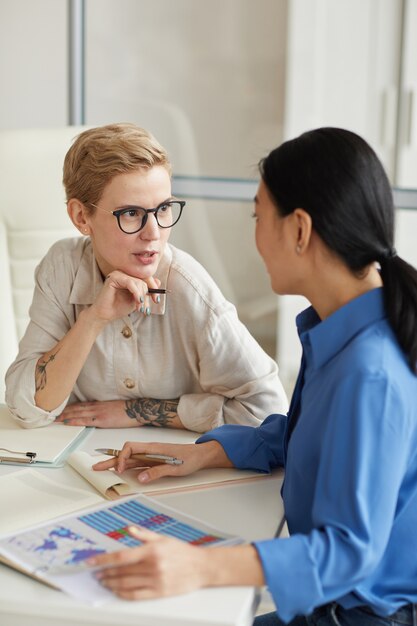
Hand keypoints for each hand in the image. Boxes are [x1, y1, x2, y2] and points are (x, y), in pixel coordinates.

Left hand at [56, 400, 136, 427]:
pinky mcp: (102, 419)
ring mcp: (98, 412)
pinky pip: (85, 420)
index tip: (58, 409)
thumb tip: (93, 413)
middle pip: (75, 408)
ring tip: (54, 419)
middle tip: (50, 415)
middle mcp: (95, 406)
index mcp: (98, 404)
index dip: (67, 407)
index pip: (79, 405)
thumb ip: (101, 409)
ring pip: (77, 413)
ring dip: (64, 415)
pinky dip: (74, 420)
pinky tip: (66, 421)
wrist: (136, 409)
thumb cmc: (126, 410)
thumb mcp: (111, 407)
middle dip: (62, 411)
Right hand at [88, 270, 160, 322]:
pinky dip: (136, 293)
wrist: (106, 315)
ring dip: (142, 296)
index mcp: (129, 276)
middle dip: (147, 295)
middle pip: (143, 279)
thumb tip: (159, 281)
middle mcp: (124, 273)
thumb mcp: (137, 299)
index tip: (157, 300)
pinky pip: (130, 283)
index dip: (153, 288)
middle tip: (146, 308)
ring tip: (140, 308)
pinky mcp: (114, 277)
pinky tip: (137, 301)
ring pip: (138, 282)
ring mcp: (118, 273)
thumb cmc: (119, 307)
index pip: (145, 277)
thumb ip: (146, 290)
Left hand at [89, 526, 207, 599]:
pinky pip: (136, 595)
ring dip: (111, 583)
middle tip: (96, 572)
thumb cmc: (183, 552)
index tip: (92, 561)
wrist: (201, 567)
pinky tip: (117, 590)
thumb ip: (144, 535)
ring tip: (104, 581)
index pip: (121, 556)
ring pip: (126, 584)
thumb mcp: (164, 538)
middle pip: (121, 571)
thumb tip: (128, 529)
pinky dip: (123, 593)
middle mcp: (152, 566)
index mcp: (152, 551)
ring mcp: (155, 581)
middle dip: (105, 572)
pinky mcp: (159, 593)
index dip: (103, 560)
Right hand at [92, 440, 228, 482]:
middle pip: (126, 453)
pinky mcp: (153, 460)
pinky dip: (126, 466)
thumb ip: (157, 472)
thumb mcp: (175, 467)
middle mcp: (149, 450)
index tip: (121, 470)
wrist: (200, 455)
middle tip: (95, 467)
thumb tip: (140, 478)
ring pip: (129, 458)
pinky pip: (136, 463)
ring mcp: (150, 455)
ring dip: (116, 463)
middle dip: (110, 460)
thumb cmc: (190, 458)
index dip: (122, 458)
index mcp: (153, 448)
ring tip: (102, 469)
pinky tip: (120, 471)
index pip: (130, 448)